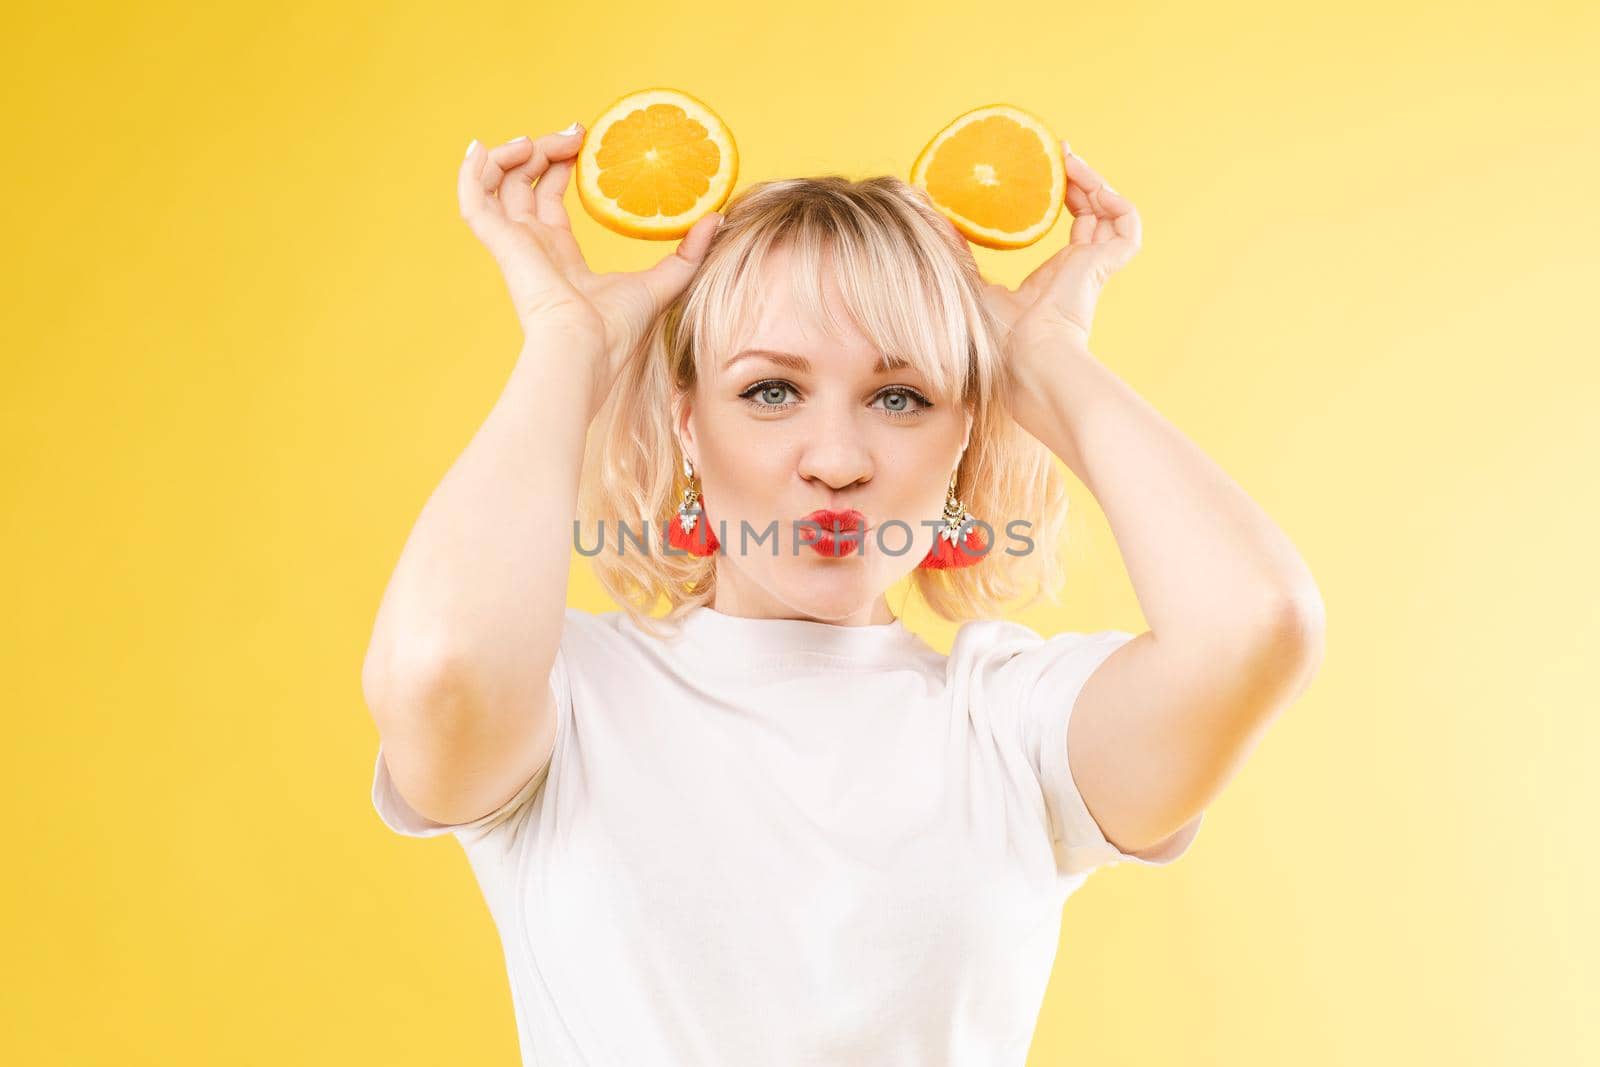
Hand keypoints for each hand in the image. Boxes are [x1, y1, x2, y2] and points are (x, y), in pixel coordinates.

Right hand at [458, 127, 723, 396]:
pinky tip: (481, 147)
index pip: (549, 199)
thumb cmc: (617, 330)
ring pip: (498, 184)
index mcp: (559, 255)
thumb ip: (688, 253)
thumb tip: (717, 219)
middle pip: (524, 184)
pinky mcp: (500, 243)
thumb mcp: (664, 282)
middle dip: (543, 150)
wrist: (584, 348)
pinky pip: (473, 200)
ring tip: (539, 140)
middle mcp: (531, 246)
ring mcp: (513, 244)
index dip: (560, 165)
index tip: (584, 139)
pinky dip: (471, 172)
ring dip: (514, 154)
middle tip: (574, 134)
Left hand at [973, 143, 1141, 357]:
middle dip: (1080, 182)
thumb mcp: (974, 284)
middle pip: (1094, 214)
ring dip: (1094, 182)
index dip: (1066, 199)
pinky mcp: (1104, 264)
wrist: (1023, 356)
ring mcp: (1095, 267)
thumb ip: (964, 256)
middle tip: (1059, 156)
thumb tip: (942, 227)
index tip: (1048, 174)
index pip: (1075, 230)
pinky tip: (1090, 182)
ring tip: (1069, 160)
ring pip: (1111, 213)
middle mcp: (1080, 270)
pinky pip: (1126, 225)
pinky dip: (1115, 200)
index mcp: (1057, 277)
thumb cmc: (998, 336)